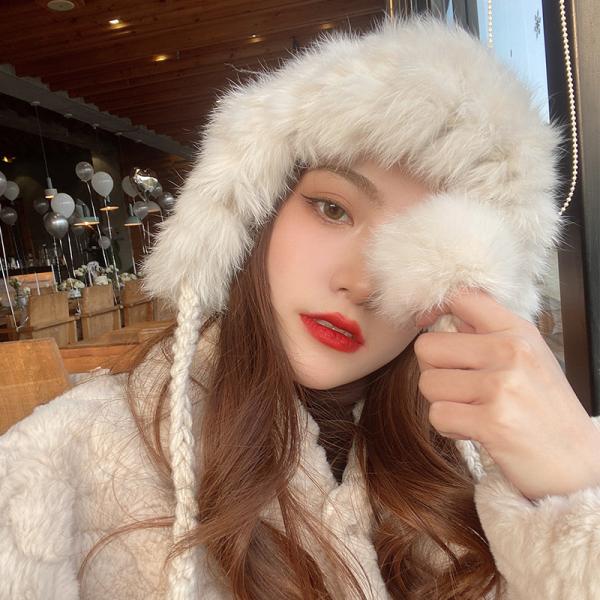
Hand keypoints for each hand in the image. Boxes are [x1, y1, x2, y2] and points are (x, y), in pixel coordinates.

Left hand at [414, 289, 599, 500]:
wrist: (578, 464)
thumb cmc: (545, 411)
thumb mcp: (527, 359)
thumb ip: (487, 335)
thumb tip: (443, 315)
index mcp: (517, 331)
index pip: (462, 297)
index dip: (434, 309)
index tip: (430, 326)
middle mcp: (510, 351)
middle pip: (427, 346)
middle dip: (433, 371)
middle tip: (459, 389)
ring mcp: (502, 386)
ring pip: (427, 383)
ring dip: (442, 403)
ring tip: (473, 412)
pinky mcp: (493, 421)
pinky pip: (437, 415)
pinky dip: (449, 428)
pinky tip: (474, 430)